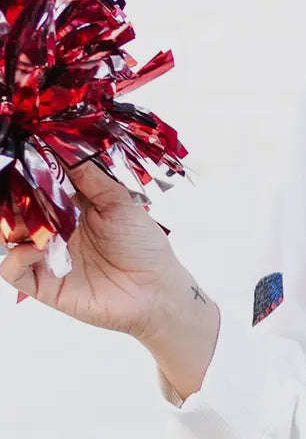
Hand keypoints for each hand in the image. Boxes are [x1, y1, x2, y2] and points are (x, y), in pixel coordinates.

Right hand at [0, 158, 184, 338]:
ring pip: (7, 238)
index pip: (36, 188)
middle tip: (11, 187)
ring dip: (6, 225)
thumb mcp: (120, 203)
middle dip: (10, 198)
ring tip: (16, 217)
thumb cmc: (144, 246)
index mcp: (71, 210)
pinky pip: (13, 271)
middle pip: (16, 211)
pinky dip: (15, 258)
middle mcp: (55, 232)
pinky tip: (34, 248)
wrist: (157, 290)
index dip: (26, 174)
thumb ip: (91, 178)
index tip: (20, 157)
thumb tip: (64, 148)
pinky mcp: (44, 285)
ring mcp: (47, 258)